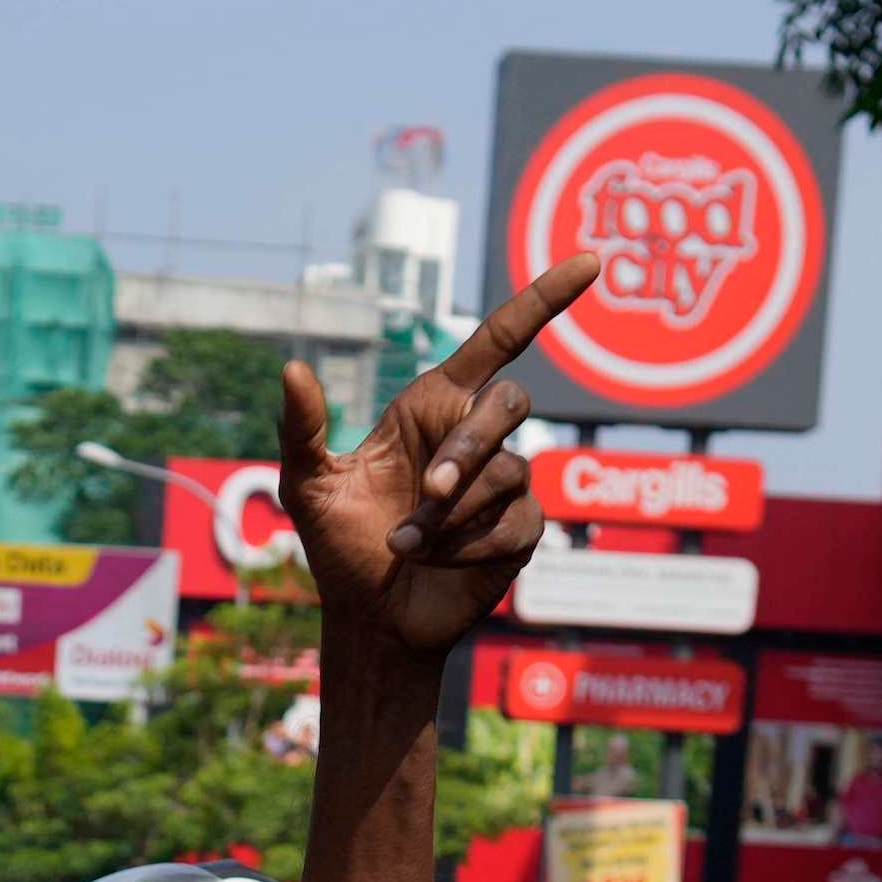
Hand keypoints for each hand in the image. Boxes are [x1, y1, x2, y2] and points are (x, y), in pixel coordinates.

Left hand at [275, 244, 594, 656]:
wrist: (369, 618)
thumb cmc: (339, 545)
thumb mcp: (308, 485)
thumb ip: (301, 428)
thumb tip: (291, 368)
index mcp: (435, 406)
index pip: (503, 338)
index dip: (545, 299)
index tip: (590, 263)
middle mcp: (478, 436)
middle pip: (511, 404)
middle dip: (469, 448)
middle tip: (427, 492)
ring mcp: (507, 483)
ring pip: (505, 473)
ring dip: (449, 516)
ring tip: (406, 545)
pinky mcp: (522, 530)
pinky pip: (511, 523)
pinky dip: (464, 546)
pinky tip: (433, 562)